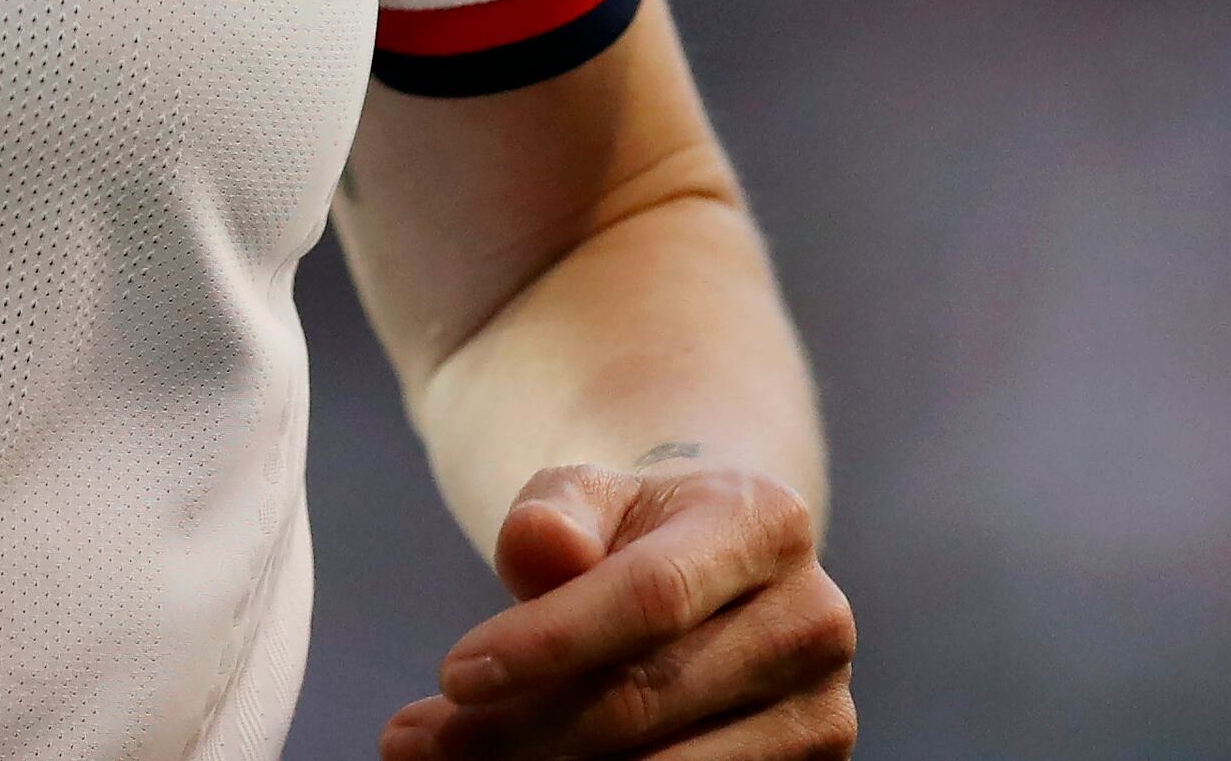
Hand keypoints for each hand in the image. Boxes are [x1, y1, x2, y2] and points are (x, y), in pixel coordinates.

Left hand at [381, 459, 853, 759]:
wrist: (715, 576)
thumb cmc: (630, 533)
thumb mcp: (588, 496)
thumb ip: (556, 512)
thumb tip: (537, 545)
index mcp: (767, 522)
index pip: (650, 596)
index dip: (548, 642)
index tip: (451, 675)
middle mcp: (813, 622)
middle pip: (646, 699)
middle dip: (515, 729)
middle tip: (409, 740)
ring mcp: (820, 712)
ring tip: (441, 760)